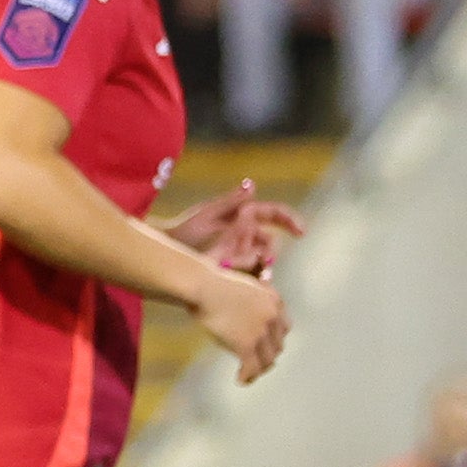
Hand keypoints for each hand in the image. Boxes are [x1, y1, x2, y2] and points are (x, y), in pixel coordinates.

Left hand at [165, 178, 302, 275]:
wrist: (165, 249)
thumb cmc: (184, 228)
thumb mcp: (207, 214)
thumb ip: (231, 201)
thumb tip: (252, 184)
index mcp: (244, 215)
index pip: (275, 214)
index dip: (290, 220)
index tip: (301, 232)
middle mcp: (246, 232)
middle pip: (270, 241)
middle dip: (269, 251)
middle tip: (265, 261)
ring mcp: (240, 250)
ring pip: (260, 259)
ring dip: (257, 265)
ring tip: (245, 272)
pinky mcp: (233, 266)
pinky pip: (250, 271)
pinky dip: (250, 275)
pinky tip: (246, 282)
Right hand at [194, 265, 287, 383]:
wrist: (203, 287)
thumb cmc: (212, 283)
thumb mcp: (242, 286)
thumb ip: (250, 300)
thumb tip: (242, 312)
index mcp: (274, 300)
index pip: (283, 327)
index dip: (275, 339)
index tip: (265, 345)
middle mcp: (273, 316)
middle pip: (278, 344)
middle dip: (269, 355)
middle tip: (258, 362)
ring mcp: (261, 331)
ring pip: (268, 359)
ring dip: (260, 368)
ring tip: (250, 374)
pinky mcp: (246, 344)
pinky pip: (252, 366)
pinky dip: (247, 376)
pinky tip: (241, 380)